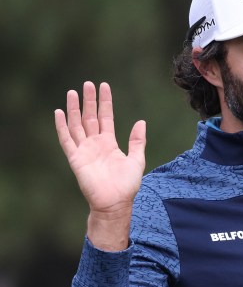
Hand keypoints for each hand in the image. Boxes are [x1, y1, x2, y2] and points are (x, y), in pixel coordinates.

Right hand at [55, 81, 145, 249]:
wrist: (115, 203)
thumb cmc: (127, 185)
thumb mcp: (137, 159)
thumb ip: (137, 141)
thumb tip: (140, 121)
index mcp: (109, 143)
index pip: (106, 117)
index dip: (105, 102)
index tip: (103, 86)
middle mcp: (95, 144)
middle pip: (90, 117)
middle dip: (88, 100)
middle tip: (87, 84)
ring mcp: (84, 150)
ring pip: (76, 124)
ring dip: (73, 109)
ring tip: (72, 92)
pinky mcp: (75, 158)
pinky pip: (67, 140)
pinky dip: (62, 126)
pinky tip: (59, 113)